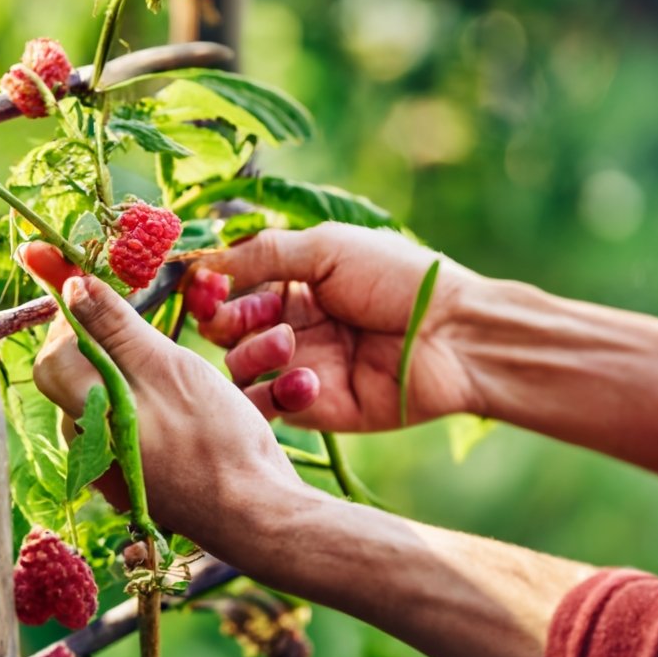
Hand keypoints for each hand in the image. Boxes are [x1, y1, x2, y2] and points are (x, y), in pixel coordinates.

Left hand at [21, 246, 303, 550]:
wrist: (257, 516)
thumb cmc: (216, 440)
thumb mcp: (168, 368)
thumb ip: (114, 325)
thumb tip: (69, 282)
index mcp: (85, 412)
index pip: (55, 350)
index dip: (75, 313)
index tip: (97, 281)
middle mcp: (88, 442)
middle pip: (79, 372)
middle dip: (107, 337)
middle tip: (146, 318)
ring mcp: (111, 464)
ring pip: (109, 396)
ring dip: (133, 368)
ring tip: (175, 364)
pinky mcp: (135, 476)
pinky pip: (130, 422)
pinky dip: (150, 399)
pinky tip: (185, 402)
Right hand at [198, 223, 481, 431]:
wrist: (453, 335)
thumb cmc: (398, 280)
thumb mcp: (327, 248)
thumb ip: (264, 254)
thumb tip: (204, 261)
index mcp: (295, 285)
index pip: (231, 290)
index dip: (212, 289)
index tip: (204, 285)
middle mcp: (292, 326)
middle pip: (226, 331)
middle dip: (227, 321)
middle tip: (252, 315)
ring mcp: (301, 367)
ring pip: (239, 369)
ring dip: (252, 353)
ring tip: (287, 342)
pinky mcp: (315, 408)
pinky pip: (271, 406)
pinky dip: (277, 392)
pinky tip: (309, 379)